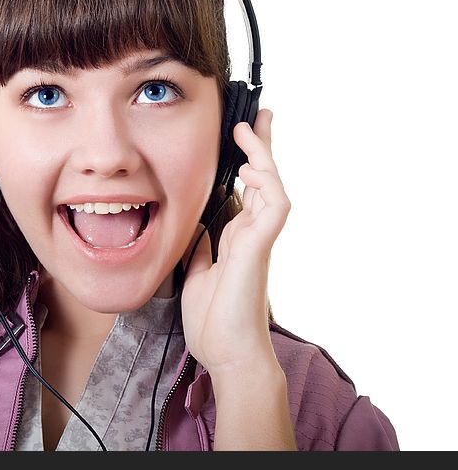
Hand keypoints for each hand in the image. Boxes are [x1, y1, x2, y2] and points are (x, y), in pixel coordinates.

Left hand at [179, 108, 289, 378]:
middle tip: (259, 115)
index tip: (239, 135)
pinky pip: (274, 209)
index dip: (245, 161)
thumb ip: (201, 248)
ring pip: (272, 187)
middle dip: (262, 146)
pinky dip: (265, 185)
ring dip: (263, 157)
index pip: (245, 190)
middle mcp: (251, 234)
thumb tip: (196, 227)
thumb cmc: (214, 321)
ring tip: (248, 130)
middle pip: (263, 180)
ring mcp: (259, 240)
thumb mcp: (196, 274)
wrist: (226, 355)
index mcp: (236, 237)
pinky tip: (251, 169)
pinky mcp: (260, 249)